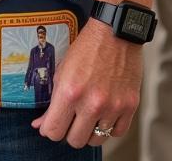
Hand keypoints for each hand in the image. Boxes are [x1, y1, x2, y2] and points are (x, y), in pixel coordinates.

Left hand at [31, 18, 141, 147]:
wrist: (116, 31)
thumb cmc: (88, 47)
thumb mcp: (62, 70)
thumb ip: (52, 100)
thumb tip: (41, 124)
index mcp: (70, 92)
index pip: (53, 131)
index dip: (49, 129)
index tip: (51, 124)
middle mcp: (92, 103)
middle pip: (74, 140)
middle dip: (68, 132)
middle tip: (70, 119)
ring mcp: (113, 106)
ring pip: (96, 140)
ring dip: (89, 131)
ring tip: (88, 115)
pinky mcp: (130, 106)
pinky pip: (117, 132)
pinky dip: (110, 127)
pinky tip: (104, 114)